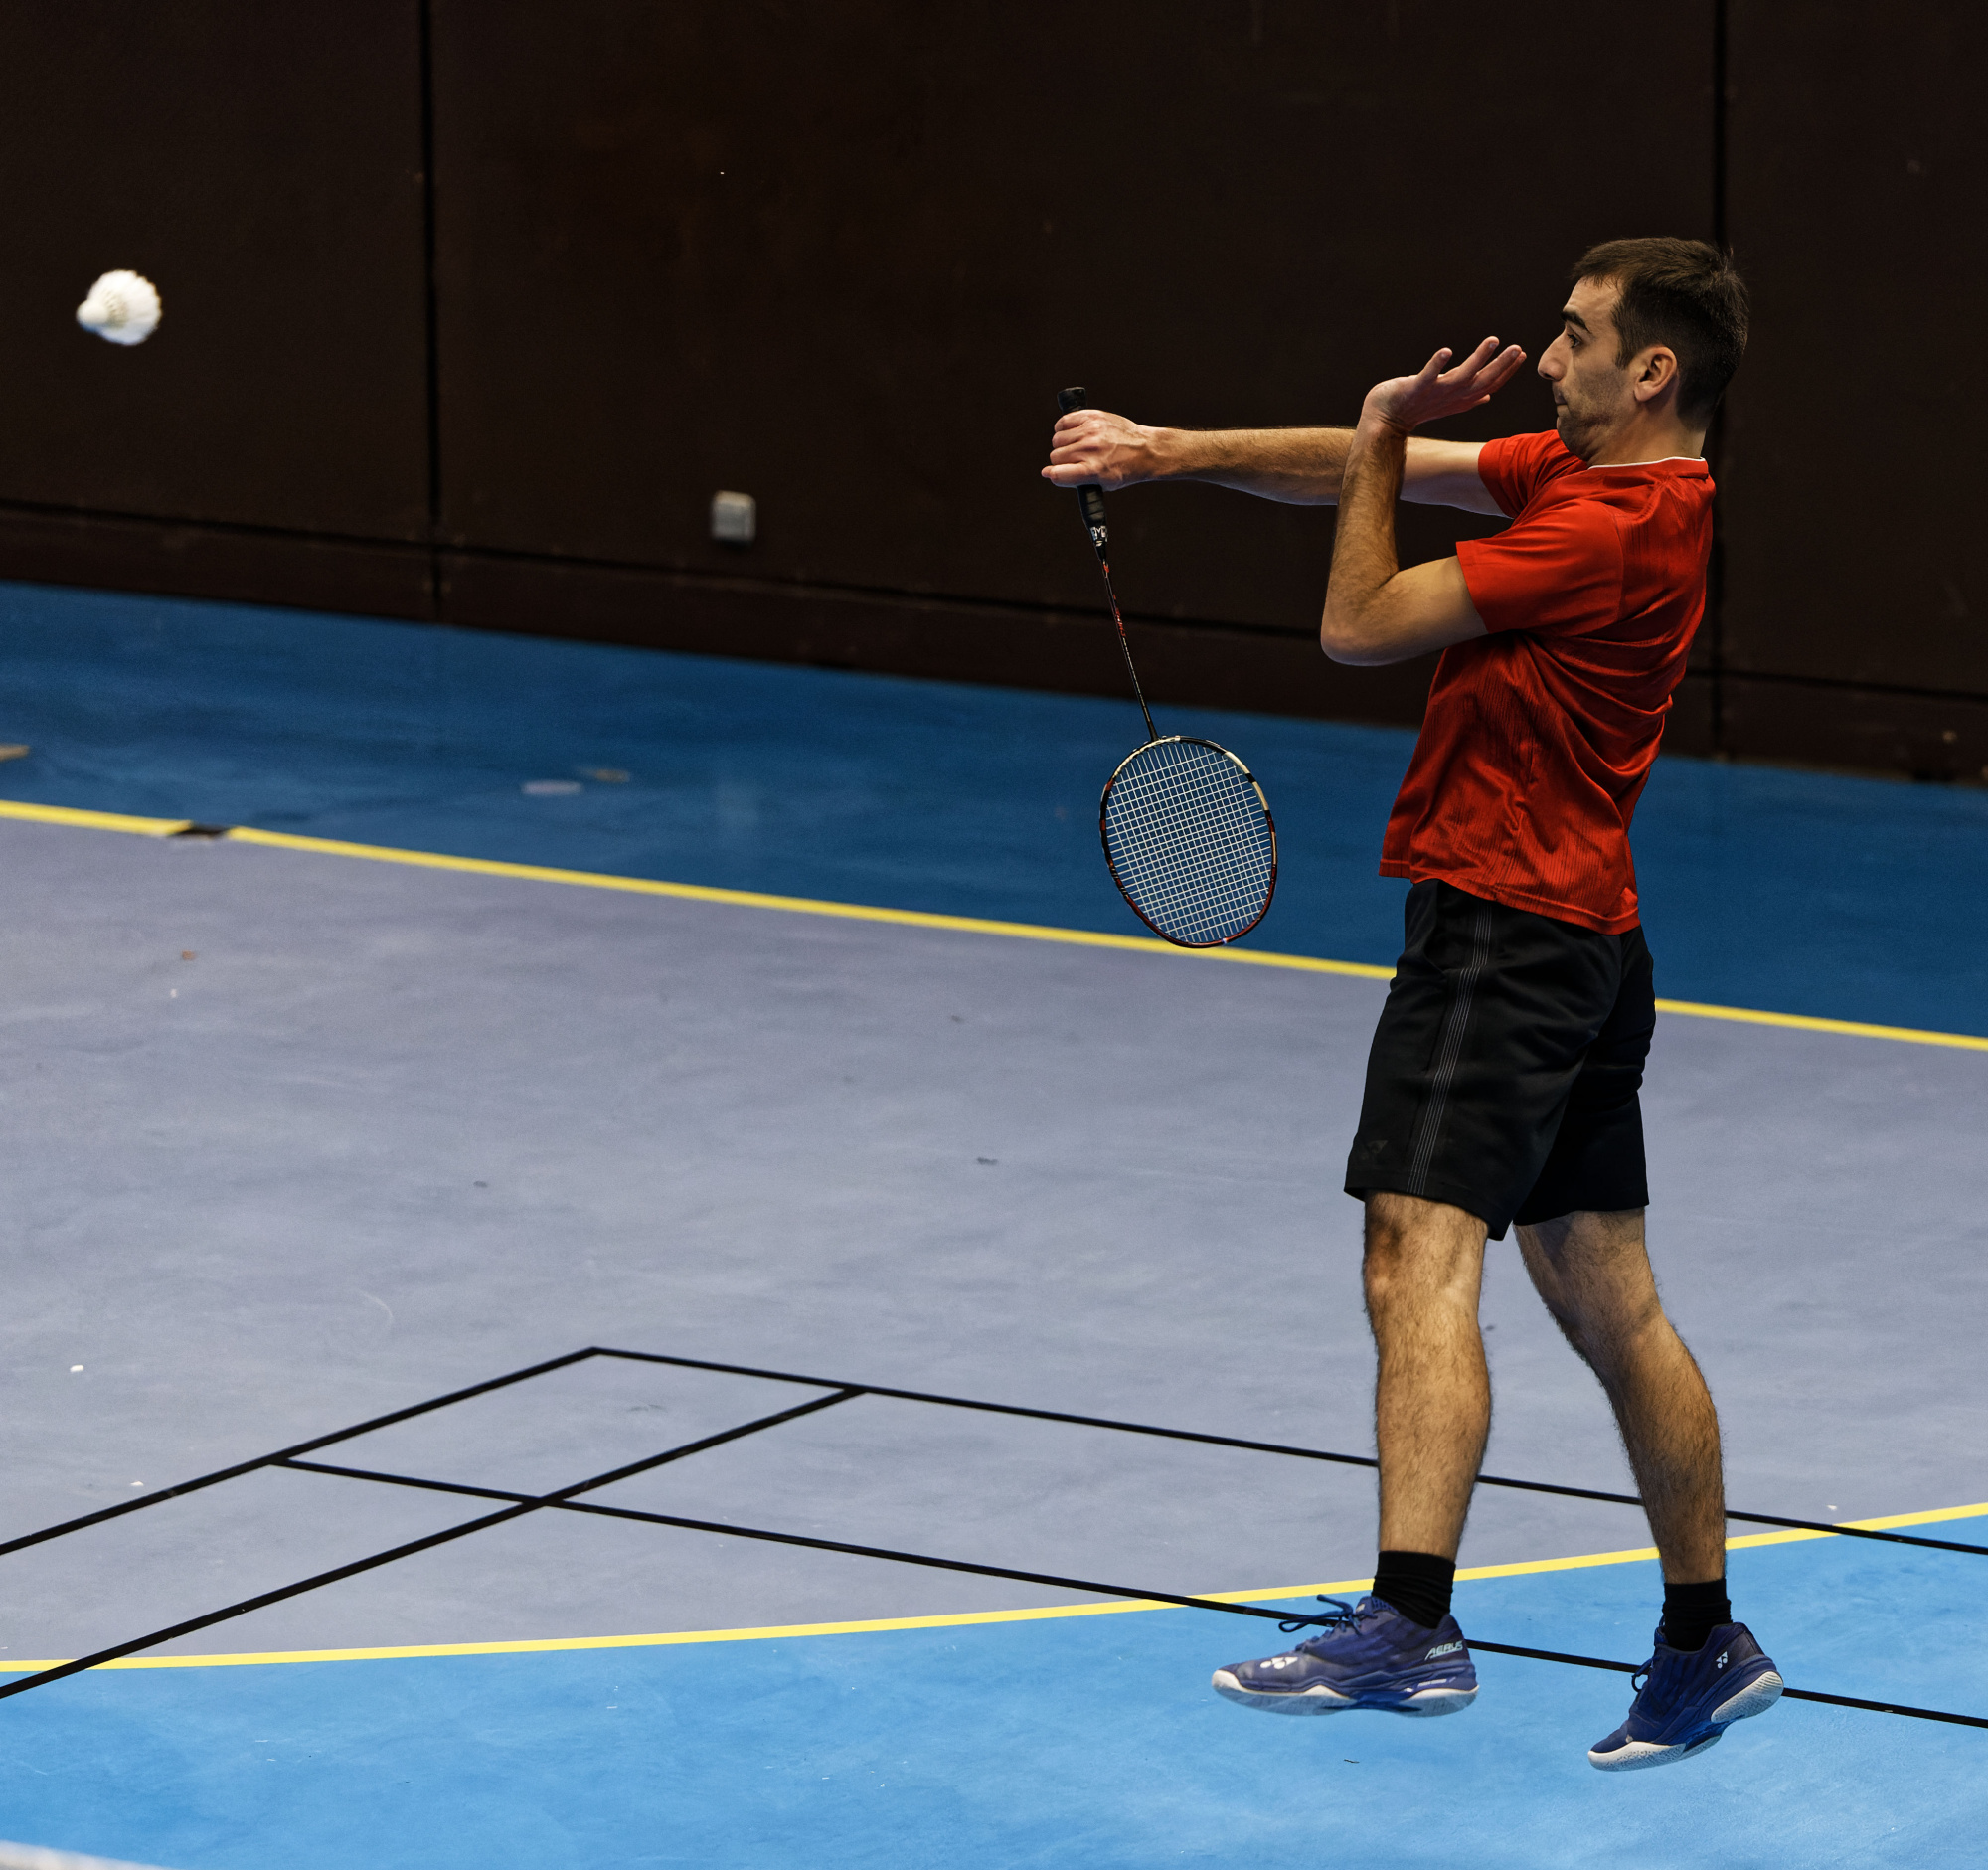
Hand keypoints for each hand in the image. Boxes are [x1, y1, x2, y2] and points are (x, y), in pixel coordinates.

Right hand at [1041, 408, 1168, 489]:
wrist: (1145, 450)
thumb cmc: (1125, 469)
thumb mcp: (1103, 484)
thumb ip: (1076, 480)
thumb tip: (1049, 473)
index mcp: (1092, 470)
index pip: (1057, 473)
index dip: (1053, 475)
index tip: (1053, 473)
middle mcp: (1090, 449)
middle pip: (1055, 456)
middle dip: (1062, 461)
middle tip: (1075, 461)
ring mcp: (1091, 431)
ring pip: (1058, 439)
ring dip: (1063, 445)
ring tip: (1076, 447)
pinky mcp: (1093, 417)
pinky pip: (1064, 421)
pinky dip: (1064, 428)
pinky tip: (1073, 433)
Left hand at [1360, 336, 1527, 434]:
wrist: (1384, 421)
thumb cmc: (1414, 409)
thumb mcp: (1446, 404)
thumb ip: (1467, 398)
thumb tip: (1488, 396)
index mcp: (1459, 398)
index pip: (1490, 385)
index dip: (1506, 372)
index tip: (1521, 354)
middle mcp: (1450, 397)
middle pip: (1482, 382)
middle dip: (1501, 365)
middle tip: (1517, 348)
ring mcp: (1433, 394)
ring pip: (1461, 377)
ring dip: (1478, 358)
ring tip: (1493, 340)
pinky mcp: (1414, 389)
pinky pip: (1427, 376)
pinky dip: (1437, 364)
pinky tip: (1447, 350)